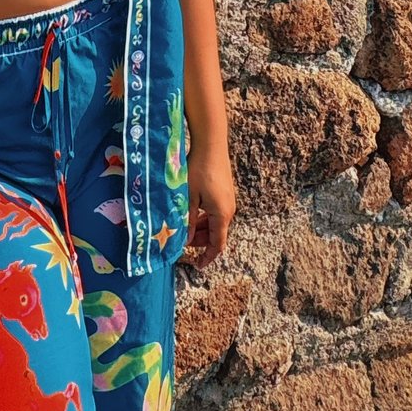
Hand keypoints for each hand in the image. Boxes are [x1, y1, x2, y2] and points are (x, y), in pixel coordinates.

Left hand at [183, 146, 237, 267]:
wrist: (211, 144)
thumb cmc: (198, 170)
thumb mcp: (189, 198)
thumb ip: (187, 221)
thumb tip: (184, 241)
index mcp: (221, 214)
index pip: (218, 244)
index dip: (208, 257)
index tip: (197, 266)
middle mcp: (229, 210)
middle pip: (216, 234)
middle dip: (200, 242)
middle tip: (183, 244)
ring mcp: (228, 200)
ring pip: (215, 223)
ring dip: (201, 229)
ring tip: (184, 229)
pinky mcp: (225, 192)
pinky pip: (215, 212)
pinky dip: (204, 218)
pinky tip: (191, 214)